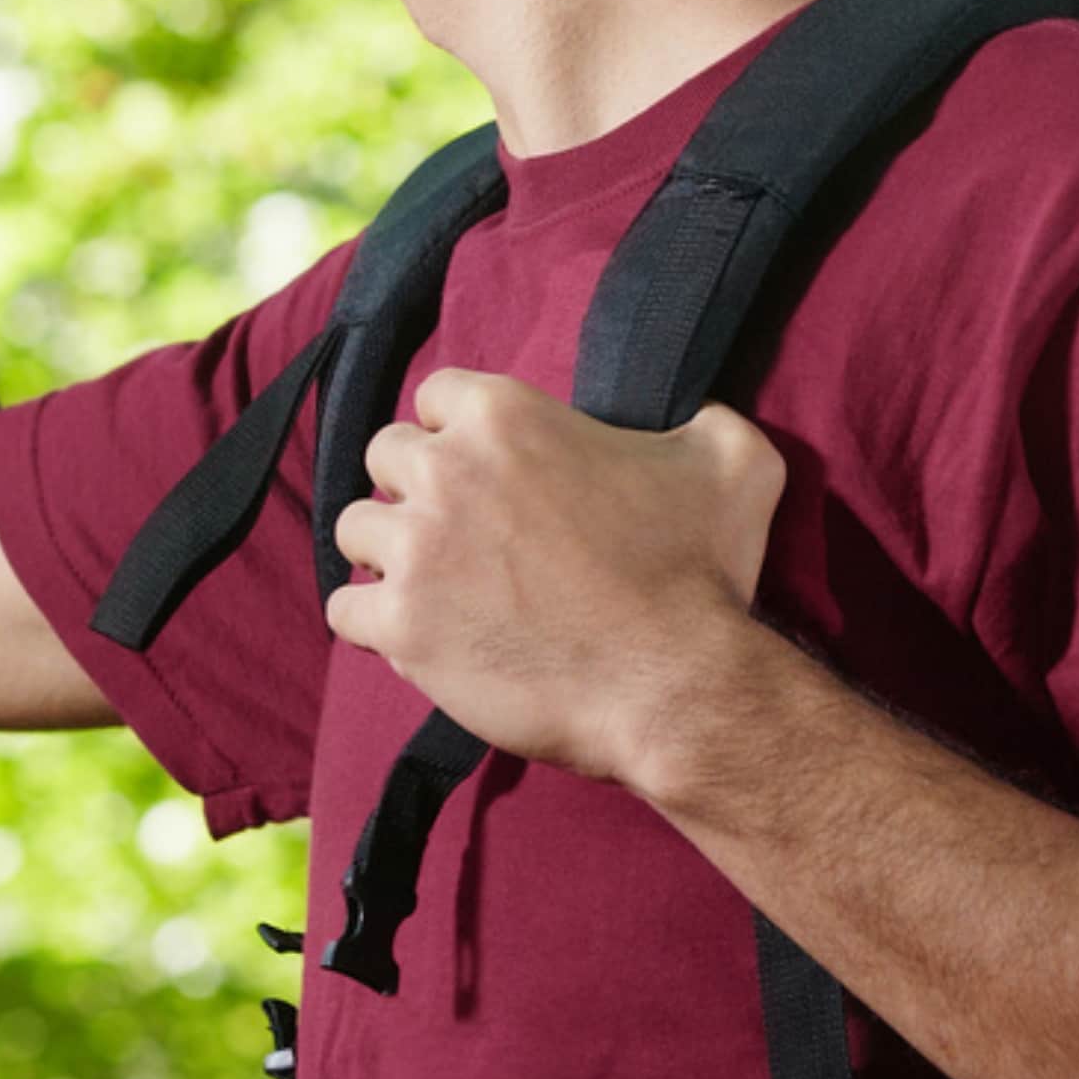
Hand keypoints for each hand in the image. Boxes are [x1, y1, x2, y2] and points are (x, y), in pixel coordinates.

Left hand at [322, 371, 796, 791]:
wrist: (677, 684)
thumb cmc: (700, 571)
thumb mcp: (733, 462)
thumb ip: (705, 418)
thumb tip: (696, 415)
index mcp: (509, 416)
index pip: (435, 394)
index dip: (456, 430)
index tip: (481, 465)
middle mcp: (448, 471)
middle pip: (384, 456)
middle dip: (415, 487)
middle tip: (458, 528)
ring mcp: (417, 550)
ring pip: (355, 530)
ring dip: (387, 552)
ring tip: (431, 582)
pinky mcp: (402, 627)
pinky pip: (345, 609)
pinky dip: (373, 621)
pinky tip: (415, 632)